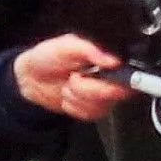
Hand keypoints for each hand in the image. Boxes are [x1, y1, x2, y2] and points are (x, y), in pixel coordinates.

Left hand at [13, 33, 131, 120]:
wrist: (30, 78)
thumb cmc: (48, 57)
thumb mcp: (66, 45)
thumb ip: (89, 49)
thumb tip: (112, 60)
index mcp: (108, 59)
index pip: (130, 72)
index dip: (122, 79)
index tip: (106, 79)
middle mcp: (110, 77)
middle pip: (116, 92)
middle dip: (89, 88)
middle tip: (74, 78)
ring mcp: (103, 95)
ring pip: (101, 105)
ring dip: (78, 97)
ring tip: (69, 85)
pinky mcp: (92, 110)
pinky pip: (90, 115)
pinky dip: (74, 107)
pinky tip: (68, 96)